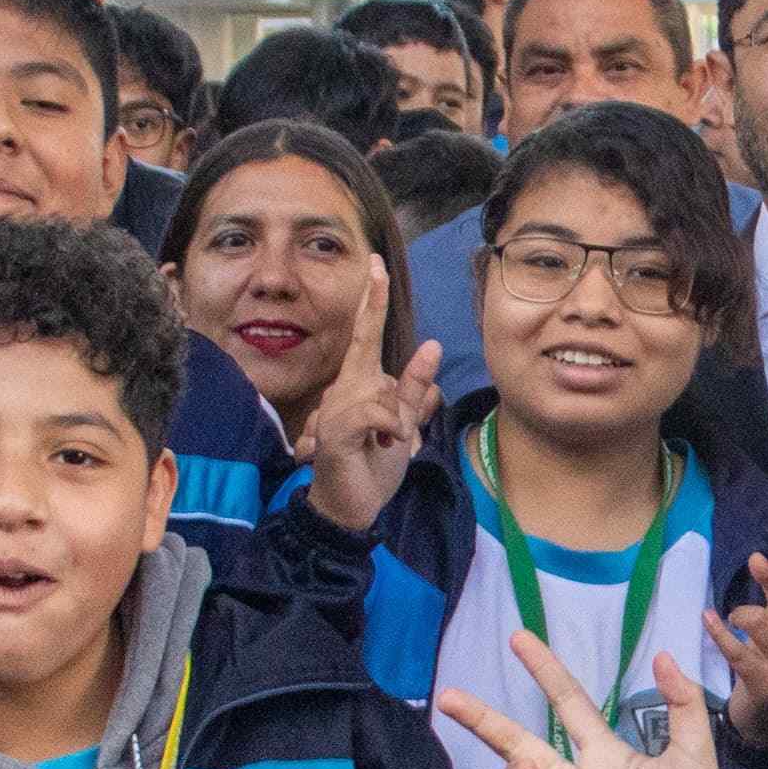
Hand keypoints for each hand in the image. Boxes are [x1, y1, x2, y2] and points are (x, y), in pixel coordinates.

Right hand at [296, 257, 443, 536]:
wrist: (349, 505)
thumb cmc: (372, 462)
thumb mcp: (405, 422)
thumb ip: (415, 387)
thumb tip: (432, 344)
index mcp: (361, 385)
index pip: (367, 334)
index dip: (372, 299)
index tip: (376, 263)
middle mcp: (344, 389)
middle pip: (369, 354)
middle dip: (375, 334)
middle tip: (383, 341)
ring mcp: (336, 409)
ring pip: (382, 394)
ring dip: (395, 422)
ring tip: (383, 446)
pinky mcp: (335, 431)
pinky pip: (376, 414)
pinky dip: (389, 429)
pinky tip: (384, 445)